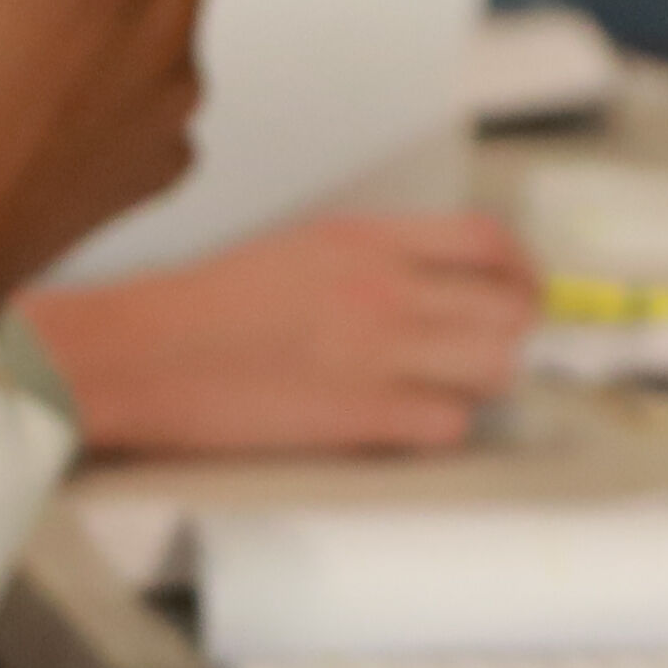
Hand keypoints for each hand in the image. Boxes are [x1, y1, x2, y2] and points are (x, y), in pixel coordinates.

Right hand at [20, 210, 538, 459]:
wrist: (143, 354)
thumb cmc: (207, 305)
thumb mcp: (298, 249)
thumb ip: (371, 259)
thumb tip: (431, 283)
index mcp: (368, 240)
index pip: (489, 243)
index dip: (524, 273)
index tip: (524, 293)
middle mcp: (385, 290)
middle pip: (509, 311)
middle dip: (512, 336)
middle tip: (493, 353)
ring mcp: (378, 353)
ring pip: (495, 369)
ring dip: (484, 384)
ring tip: (449, 389)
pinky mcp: (362, 415)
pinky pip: (450, 425)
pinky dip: (443, 427)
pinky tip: (411, 423)